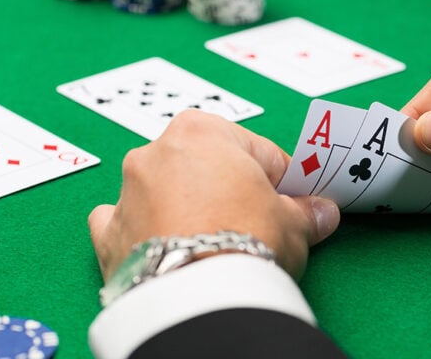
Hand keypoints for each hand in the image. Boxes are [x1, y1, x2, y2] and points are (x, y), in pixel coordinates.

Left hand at [88, 110, 339, 281]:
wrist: (200, 297)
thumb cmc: (247, 241)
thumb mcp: (293, 223)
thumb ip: (306, 212)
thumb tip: (322, 213)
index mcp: (203, 131)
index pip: (258, 152)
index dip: (281, 180)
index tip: (291, 201)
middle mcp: (157, 152)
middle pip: (207, 167)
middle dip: (230, 190)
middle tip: (255, 222)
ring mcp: (128, 192)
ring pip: (165, 190)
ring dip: (186, 206)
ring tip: (214, 242)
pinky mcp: (108, 234)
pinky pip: (127, 222)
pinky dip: (143, 231)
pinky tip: (166, 246)